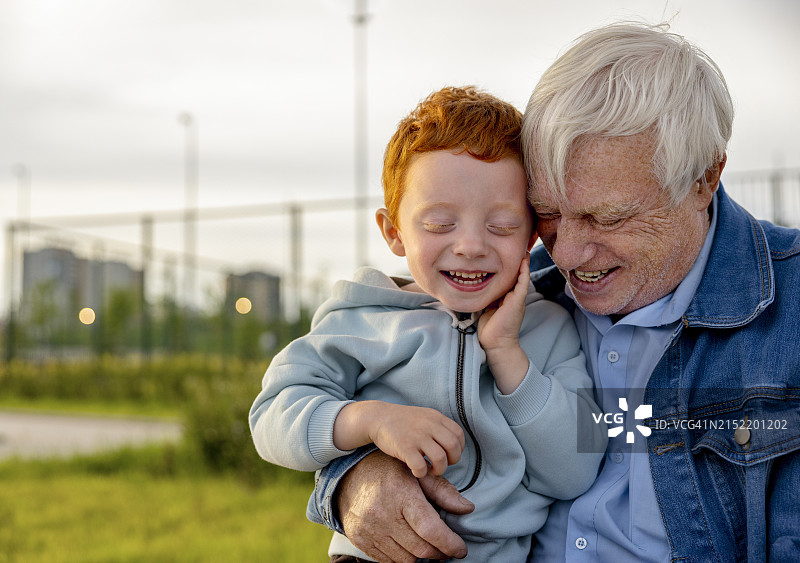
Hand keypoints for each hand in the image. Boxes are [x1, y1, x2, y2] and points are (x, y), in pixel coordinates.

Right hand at [337, 450, 473, 561]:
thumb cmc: (389, 472)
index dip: (450, 543)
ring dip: (422, 556)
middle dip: (440, 552)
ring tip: (428, 545)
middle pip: (421, 548)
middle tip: (448, 548)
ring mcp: (369, 529)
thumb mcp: (417, 474)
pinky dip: (403, 557)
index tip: (461, 549)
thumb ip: (443, 492)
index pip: (430, 529)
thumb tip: (467, 508)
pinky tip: (408, 545)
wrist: (350, 475)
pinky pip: (388, 561)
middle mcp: (383, 514)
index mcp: (401, 494)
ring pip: (406, 559)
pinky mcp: (360, 540)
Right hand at [369, 402, 464, 477]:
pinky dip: (421, 473)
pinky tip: (416, 470)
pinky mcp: (404, 447)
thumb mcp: (425, 416)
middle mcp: (429, 425)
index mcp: (436, 418)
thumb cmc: (403, 421)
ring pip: (440, 458)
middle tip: (440, 464)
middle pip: (453, 447)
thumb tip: (455, 447)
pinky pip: (420, 466)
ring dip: (439, 469)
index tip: (449, 455)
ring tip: (430, 469)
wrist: (378, 417)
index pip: (458, 435)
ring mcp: (417, 436)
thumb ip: (440, 427)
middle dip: (452, 461)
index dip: (458, 449)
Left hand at [478, 255, 530, 393]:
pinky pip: (522, 283)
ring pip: (521, 276)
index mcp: (506, 297)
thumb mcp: (486, 307)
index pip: (508, 277)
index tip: (505, 251)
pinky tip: (524, 261)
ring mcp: (517, 298)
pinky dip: (523, 271)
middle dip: (517, 261)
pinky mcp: (518, 301)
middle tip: (520, 245)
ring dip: (523, 262)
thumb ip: (485, 296)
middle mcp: (513, 296)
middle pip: (516, 274)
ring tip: (524, 248)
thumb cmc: (489, 328)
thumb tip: (473, 286)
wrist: (496, 344)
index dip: (508, 265)